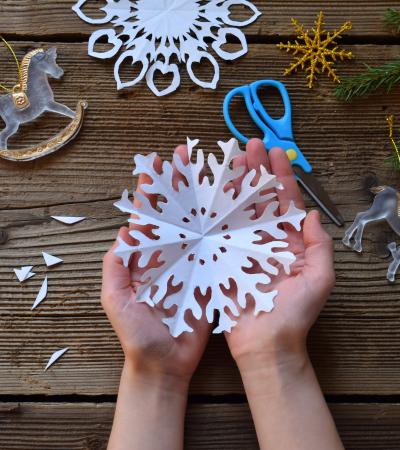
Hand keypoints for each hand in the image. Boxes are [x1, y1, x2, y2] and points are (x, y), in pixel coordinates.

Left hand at [102, 145, 210, 385]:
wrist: (165, 364)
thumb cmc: (138, 335)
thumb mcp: (116, 300)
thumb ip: (116, 267)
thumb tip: (123, 230)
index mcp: (145, 256)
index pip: (148, 215)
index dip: (152, 189)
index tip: (157, 162)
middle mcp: (170, 254)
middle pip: (177, 212)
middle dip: (181, 183)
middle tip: (190, 156)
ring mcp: (191, 263)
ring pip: (200, 225)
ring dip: (207, 199)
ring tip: (217, 173)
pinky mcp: (210, 277)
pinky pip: (218, 249)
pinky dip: (225, 229)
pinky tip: (235, 208)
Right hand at [224, 139, 334, 373]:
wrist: (265, 345)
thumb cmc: (294, 315)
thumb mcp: (319, 279)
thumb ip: (320, 246)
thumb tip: (312, 213)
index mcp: (288, 241)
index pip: (285, 201)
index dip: (281, 176)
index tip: (275, 152)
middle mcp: (263, 239)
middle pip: (259, 198)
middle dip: (255, 170)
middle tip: (249, 145)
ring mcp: (240, 247)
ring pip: (236, 208)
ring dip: (232, 183)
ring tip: (227, 159)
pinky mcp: (221, 258)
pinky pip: (216, 230)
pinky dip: (211, 210)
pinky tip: (205, 191)